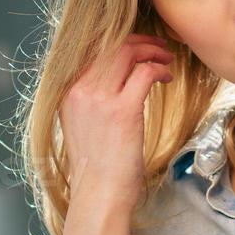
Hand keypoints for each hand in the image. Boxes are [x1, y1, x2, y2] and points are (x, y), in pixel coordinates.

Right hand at [58, 33, 175, 210]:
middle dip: (139, 40)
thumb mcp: (81, 124)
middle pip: (110, 44)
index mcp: (67, 92)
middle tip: (158, 47)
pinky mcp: (122, 111)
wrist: (99, 195)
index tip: (137, 45)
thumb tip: (110, 79)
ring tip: (166, 58)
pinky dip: (159, 70)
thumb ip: (89, 98)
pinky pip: (145, 73)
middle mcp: (79, 90)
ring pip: (127, 52)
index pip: (91, 48)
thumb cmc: (96, 166)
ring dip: (152, 51)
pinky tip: (167, 78)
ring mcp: (99, 99)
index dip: (118, 40)